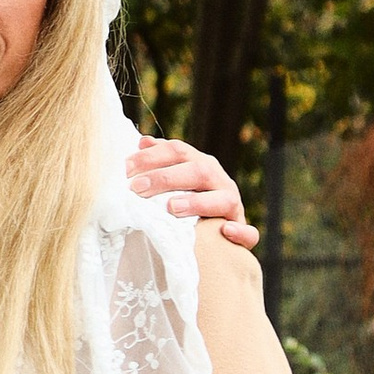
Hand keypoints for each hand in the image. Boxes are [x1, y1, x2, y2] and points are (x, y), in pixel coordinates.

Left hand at [124, 138, 259, 249]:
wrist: (215, 233)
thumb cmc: (187, 201)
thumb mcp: (174, 180)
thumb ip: (161, 161)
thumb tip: (142, 141)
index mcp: (200, 163)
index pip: (177, 150)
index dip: (152, 157)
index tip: (126, 168)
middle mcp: (218, 179)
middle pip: (196, 171)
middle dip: (166, 178)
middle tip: (137, 188)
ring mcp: (233, 204)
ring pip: (224, 199)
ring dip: (198, 202)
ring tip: (173, 207)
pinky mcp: (243, 232)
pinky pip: (248, 233)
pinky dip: (240, 232)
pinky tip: (225, 231)